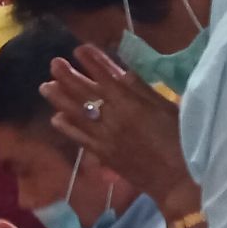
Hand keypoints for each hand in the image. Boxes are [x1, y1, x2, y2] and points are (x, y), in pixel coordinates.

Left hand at [42, 44, 199, 216]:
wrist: (178, 178)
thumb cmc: (180, 139)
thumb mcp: (165, 107)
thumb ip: (142, 89)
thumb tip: (121, 72)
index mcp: (132, 103)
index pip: (106, 77)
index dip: (92, 62)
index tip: (79, 48)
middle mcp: (114, 118)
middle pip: (86, 93)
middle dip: (68, 76)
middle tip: (54, 63)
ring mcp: (106, 137)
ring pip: (77, 114)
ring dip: (59, 99)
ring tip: (46, 87)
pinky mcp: (104, 154)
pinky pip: (80, 138)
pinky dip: (67, 128)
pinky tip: (56, 119)